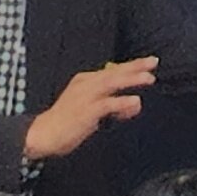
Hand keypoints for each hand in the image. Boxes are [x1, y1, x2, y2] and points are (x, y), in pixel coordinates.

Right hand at [22, 57, 155, 159]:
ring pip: (112, 83)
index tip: (148, 62)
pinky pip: (107, 104)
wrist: (43, 134)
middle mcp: (86, 85)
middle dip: (135, 66)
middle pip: (114, 72)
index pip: (112, 71)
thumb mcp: (92, 109)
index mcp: (85, 81)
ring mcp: (86, 97)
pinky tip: (135, 101)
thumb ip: (114, 105)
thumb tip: (135, 103)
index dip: (131, 66)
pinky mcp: (86, 111)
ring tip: (149, 78)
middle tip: (153, 62)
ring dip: (131, 79)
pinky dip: (122, 102)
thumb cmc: (66, 123)